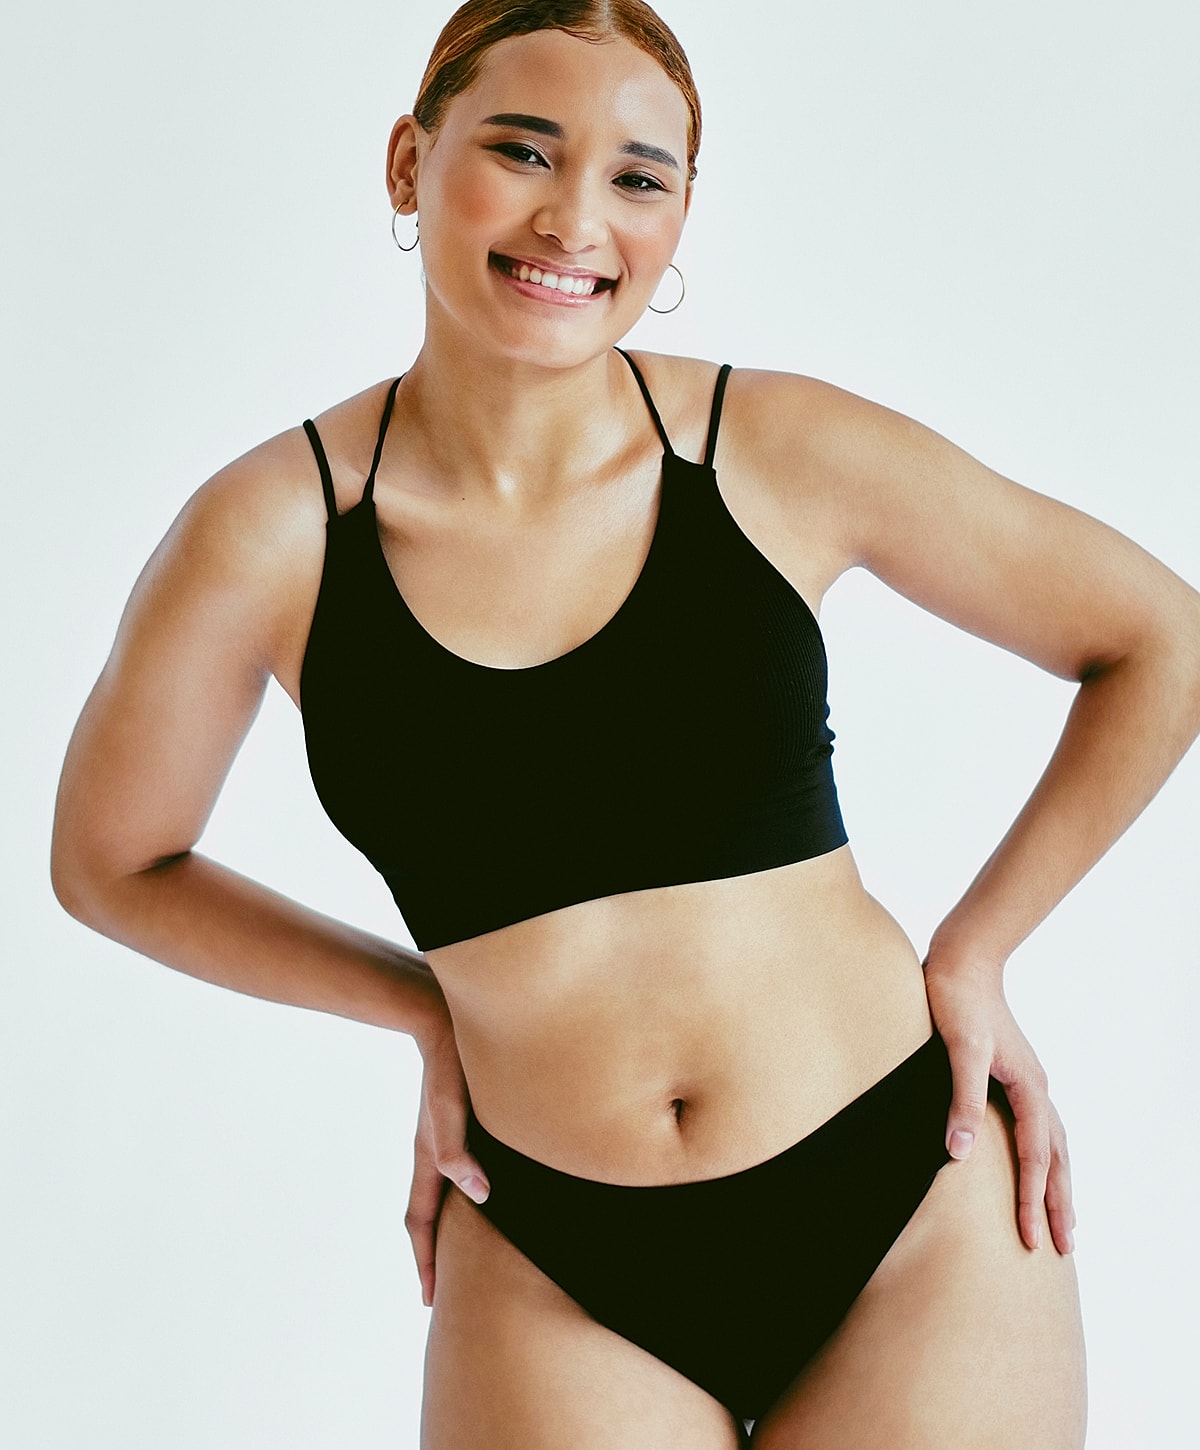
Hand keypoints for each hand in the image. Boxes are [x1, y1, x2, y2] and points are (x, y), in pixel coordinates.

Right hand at [407, 1010, 490, 1306]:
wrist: (443, 1021)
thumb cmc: (451, 1065)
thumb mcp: (452, 1109)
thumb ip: (459, 1151)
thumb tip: (478, 1194)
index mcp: (427, 1156)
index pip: (421, 1221)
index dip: (427, 1260)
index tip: (431, 1299)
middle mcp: (431, 1152)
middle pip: (426, 1215)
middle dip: (432, 1254)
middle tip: (439, 1290)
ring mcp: (441, 1138)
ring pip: (440, 1195)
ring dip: (444, 1228)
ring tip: (457, 1253)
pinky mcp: (457, 1122)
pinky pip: (454, 1172)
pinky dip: (458, 1197)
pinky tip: (476, 1194)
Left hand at [923, 953, 1075, 1255]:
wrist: (963, 959)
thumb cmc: (957, 1000)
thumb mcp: (958, 1049)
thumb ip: (961, 1099)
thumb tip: (960, 1152)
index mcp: (1027, 1086)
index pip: (1034, 1158)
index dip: (1031, 1200)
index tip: (1030, 1240)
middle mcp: (1035, 1087)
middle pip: (1056, 1157)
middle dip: (1059, 1202)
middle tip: (1064, 1247)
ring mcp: (1027, 1080)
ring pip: (1053, 1143)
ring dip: (1057, 1182)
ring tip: (1063, 1217)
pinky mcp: (1012, 1073)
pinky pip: (1038, 1125)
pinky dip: (1044, 1154)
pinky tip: (1035, 1162)